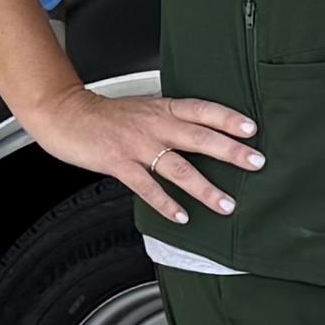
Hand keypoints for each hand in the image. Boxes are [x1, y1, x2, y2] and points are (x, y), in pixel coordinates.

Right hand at [19, 86, 258, 224]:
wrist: (67, 114)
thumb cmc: (109, 115)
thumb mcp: (146, 108)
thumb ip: (172, 119)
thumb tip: (205, 132)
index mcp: (164, 108)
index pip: (202, 110)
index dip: (227, 118)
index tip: (252, 129)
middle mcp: (155, 125)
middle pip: (199, 138)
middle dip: (230, 151)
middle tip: (256, 163)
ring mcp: (138, 145)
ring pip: (178, 167)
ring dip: (205, 188)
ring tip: (227, 204)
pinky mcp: (119, 163)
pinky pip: (147, 187)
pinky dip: (165, 203)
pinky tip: (182, 217)